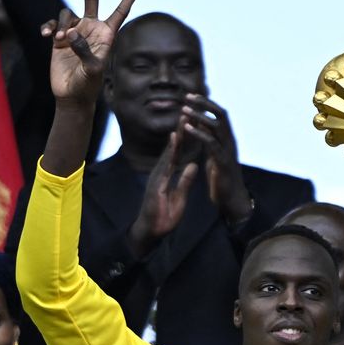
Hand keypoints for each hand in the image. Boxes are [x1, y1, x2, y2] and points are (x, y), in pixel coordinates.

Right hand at [42, 0, 141, 109]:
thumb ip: (84, 50)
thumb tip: (71, 33)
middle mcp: (92, 29)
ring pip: (67, 13)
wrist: (71, 95)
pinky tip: (47, 36)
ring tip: (60, 41)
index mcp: (107, 34)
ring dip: (62, 24)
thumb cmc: (88, 85)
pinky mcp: (59, 38)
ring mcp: (75, 32)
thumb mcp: (92, 69)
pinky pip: (53, 24)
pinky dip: (50, 27)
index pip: (120, 12)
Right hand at [128, 129, 198, 256]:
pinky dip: (170, 151)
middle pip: (172, 148)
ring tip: (183, 119)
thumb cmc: (163, 216)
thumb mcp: (180, 197)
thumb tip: (192, 165)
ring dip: (176, 135)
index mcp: (167, 175)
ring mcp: (157, 177)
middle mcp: (161, 172)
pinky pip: (165, 164)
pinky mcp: (156, 183)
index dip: (185, 140)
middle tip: (187, 112)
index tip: (192, 125)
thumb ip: (185, 181)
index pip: (178, 154)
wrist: (151, 232)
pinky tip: (174, 139)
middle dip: (180, 131)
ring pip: (169, 152)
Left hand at [180, 94, 251, 223]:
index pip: (219, 114)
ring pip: (216, 126)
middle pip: (220, 114)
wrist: (231, 199)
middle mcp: (230, 141)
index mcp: (227, 139)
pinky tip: (187, 128)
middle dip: (204, 103)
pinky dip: (199, 134)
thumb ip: (210, 140)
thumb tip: (203, 125)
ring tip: (184, 109)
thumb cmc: (221, 178)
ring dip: (199, 116)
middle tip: (187, 96)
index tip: (191, 95)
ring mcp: (228, 150)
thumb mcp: (214, 155)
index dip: (206, 103)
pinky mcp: (223, 162)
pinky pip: (211, 143)